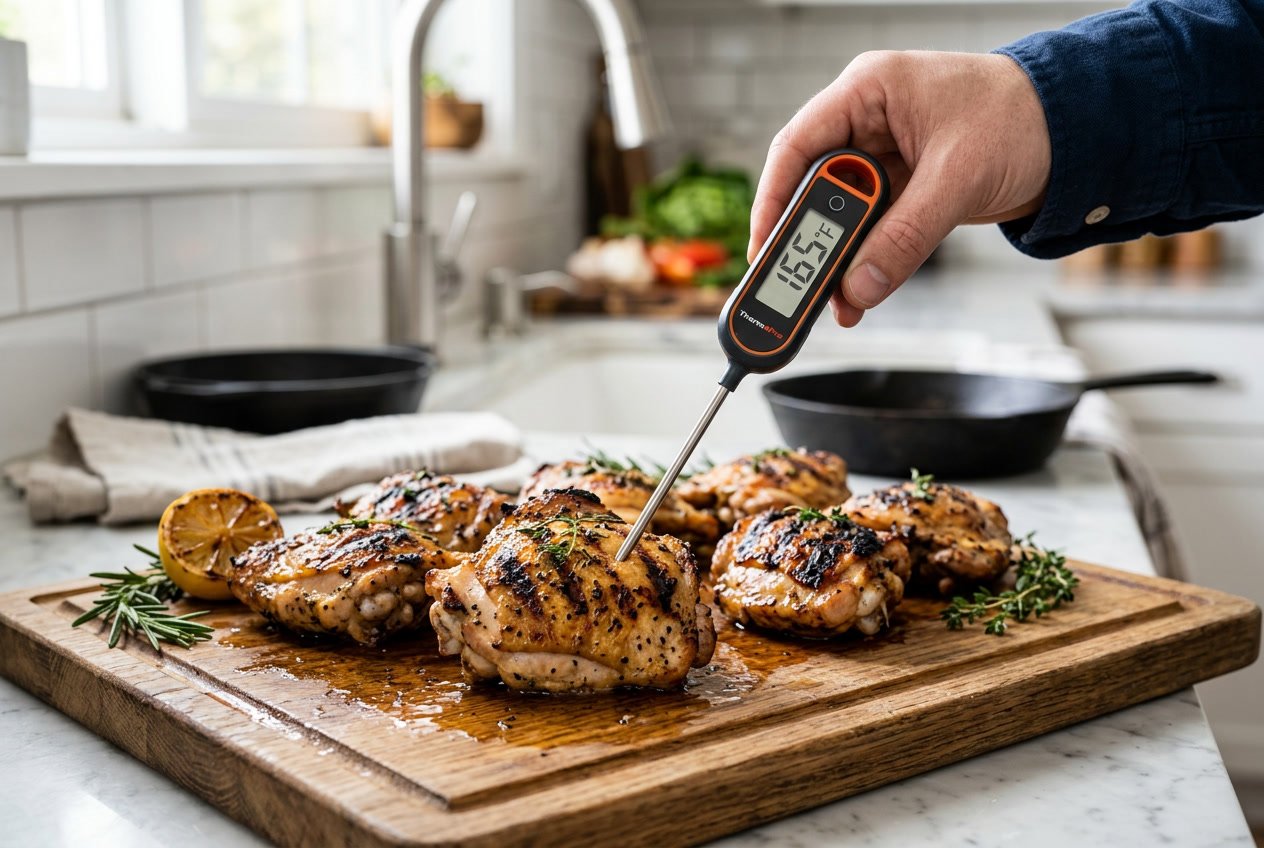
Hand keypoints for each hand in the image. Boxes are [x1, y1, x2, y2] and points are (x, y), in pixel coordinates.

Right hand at [749, 51, 1050, 326]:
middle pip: (816, 187)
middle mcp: (869, 122)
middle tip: (799, 285)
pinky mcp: (905, 190)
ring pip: (842, 217)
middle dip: (809, 241)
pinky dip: (866, 263)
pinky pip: (872, 231)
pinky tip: (860, 292)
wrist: (1080, 132)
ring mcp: (886, 158)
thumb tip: (860, 285)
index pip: (798, 146)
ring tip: (837, 300)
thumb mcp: (958, 177)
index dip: (774, 200)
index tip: (764, 248)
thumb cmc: (1025, 120)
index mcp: (869, 92)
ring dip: (839, 261)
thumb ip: (905, 235)